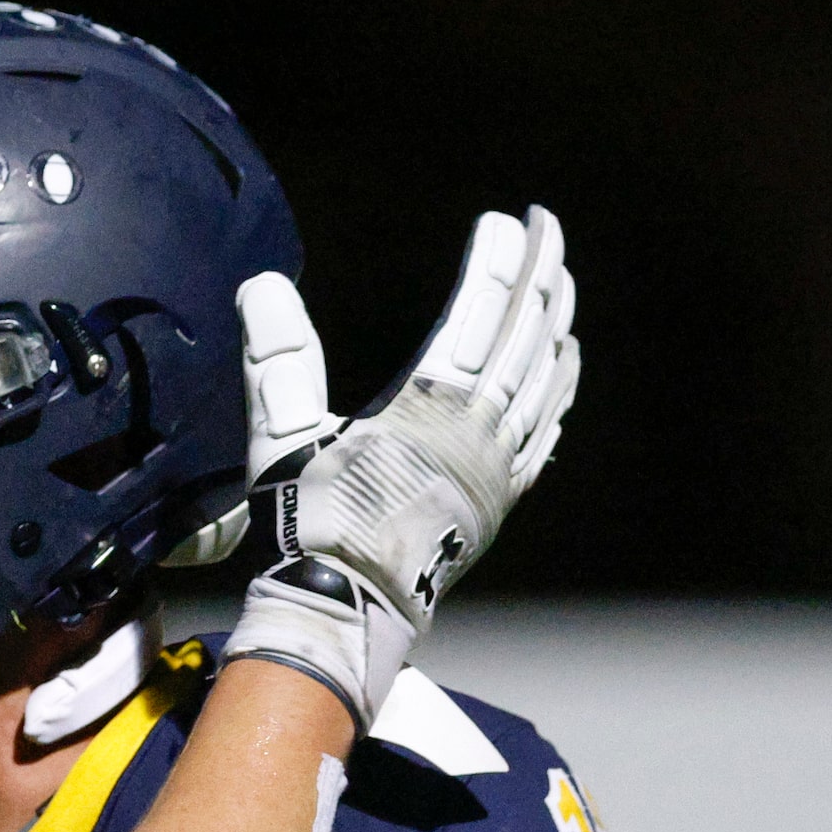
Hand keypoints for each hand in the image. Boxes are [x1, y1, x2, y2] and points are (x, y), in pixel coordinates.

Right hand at [224, 207, 578, 721]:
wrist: (342, 611)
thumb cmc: (307, 526)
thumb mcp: (280, 436)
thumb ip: (278, 358)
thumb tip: (265, 283)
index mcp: (426, 409)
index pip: (476, 316)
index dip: (496, 263)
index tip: (507, 219)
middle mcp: (476, 433)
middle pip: (523, 338)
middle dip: (540, 276)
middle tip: (551, 226)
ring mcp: (496, 468)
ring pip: (542, 379)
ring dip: (556, 323)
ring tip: (562, 279)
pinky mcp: (500, 498)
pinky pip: (545, 431)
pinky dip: (561, 389)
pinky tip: (567, 362)